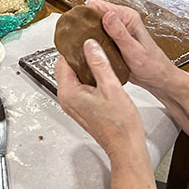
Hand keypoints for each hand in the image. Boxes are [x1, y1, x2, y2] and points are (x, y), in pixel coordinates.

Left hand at [55, 39, 144, 158]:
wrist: (126, 147)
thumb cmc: (120, 125)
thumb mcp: (111, 87)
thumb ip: (99, 63)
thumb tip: (89, 45)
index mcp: (68, 92)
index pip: (62, 61)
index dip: (73, 49)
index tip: (84, 41)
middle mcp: (66, 99)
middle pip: (66, 69)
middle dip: (79, 57)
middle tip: (94, 48)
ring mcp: (73, 105)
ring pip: (74, 78)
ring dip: (85, 68)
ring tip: (100, 60)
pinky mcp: (81, 108)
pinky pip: (79, 87)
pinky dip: (88, 79)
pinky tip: (102, 76)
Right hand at [87, 0, 175, 93]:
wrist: (157, 78)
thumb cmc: (152, 65)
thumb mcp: (134, 50)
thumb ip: (120, 33)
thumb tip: (107, 15)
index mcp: (127, 17)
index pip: (98, 5)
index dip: (86, 15)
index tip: (80, 28)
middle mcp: (120, 20)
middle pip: (92, 14)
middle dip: (84, 25)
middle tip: (79, 40)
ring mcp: (114, 29)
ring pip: (91, 25)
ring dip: (85, 34)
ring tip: (81, 46)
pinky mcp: (111, 38)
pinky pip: (94, 35)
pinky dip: (89, 42)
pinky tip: (88, 50)